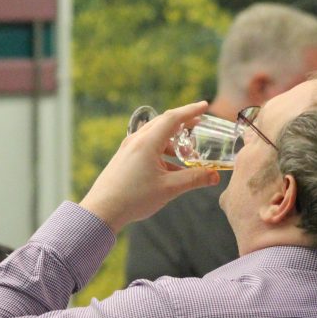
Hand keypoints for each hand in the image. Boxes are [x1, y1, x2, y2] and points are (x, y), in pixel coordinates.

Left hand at [80, 101, 219, 232]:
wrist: (102, 211)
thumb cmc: (133, 198)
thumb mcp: (168, 188)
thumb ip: (194, 179)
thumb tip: (214, 176)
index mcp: (147, 142)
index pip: (173, 118)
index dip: (191, 110)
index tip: (205, 106)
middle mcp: (136, 140)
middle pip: (163, 123)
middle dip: (183, 122)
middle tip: (199, 123)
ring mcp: (128, 148)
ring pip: (155, 136)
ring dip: (173, 141)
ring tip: (188, 153)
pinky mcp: (124, 158)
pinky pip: (147, 147)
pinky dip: (162, 152)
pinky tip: (171, 168)